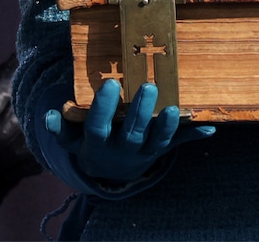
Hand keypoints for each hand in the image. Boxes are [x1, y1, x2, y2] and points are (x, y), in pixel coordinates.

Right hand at [45, 80, 213, 183]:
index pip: (99, 126)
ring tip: (174, 109)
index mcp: (99, 143)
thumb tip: (48, 115)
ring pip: (157, 142)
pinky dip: (193, 135)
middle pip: (133, 132)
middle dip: (141, 112)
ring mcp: (144, 153)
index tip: (109, 83)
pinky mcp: (159, 151)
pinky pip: (177, 145)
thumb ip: (62, 129)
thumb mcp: (72, 141)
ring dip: (167, 126)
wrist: (109, 173)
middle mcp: (123, 150)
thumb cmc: (88, 145)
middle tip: (148, 87)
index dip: (104, 108)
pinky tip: (209, 126)